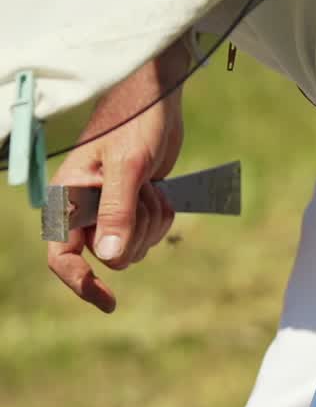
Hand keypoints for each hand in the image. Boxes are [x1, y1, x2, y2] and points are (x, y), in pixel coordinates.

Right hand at [46, 40, 189, 313]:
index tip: (109, 302)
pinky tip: (159, 188)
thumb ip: (117, 212)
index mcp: (67, 198)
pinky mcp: (133, 207)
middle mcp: (84, 209)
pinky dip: (162, 216)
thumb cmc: (136, 124)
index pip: (63, 256)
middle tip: (142, 192)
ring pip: (137, 247)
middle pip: (113, 257)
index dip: (81, 283)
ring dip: (152, 221)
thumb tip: (108, 259)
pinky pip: (152, 233)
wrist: (158, 103)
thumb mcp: (128, 168)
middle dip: (137, 233)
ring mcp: (110, 210)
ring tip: (150, 184)